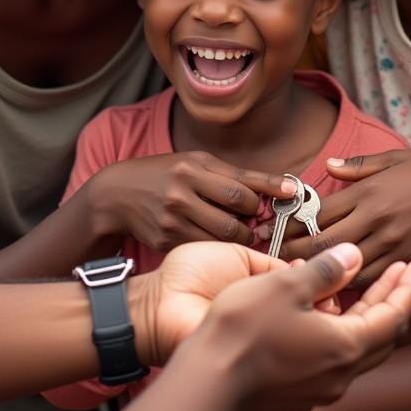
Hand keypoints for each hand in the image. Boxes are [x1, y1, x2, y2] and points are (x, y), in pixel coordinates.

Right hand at [90, 151, 295, 252]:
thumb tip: (279, 187)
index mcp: (192, 168)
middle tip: (259, 219)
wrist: (117, 194)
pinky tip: (219, 240)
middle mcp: (182, 192)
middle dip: (255, 219)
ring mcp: (173, 220)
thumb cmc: (166, 173)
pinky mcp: (167, 242)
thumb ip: (232, 175)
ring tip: (242, 230)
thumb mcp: (195, 162)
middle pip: (236, 215)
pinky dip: (219, 247)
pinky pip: (206, 249)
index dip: (270, 190)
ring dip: (242, 237)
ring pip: (224, 238)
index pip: (241, 185)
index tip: (293, 192)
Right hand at [132, 240, 410, 410]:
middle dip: (392, 298)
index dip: (408, 287)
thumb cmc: (245, 328)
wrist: (207, 379)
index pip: (395, 315)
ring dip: (366, 314)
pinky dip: (342, 329)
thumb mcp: (289, 285)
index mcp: (345, 347)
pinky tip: (325, 311)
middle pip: (381, 333)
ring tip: (361, 284)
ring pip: (357, 348)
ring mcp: (320, 387)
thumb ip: (327, 270)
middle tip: (400, 269)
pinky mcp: (299, 391)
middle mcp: (340, 374)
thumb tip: (354, 255)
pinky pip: (334, 358)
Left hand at [262, 149, 410, 285]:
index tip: (277, 230)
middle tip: (278, 260)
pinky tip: (338, 284)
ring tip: (301, 276)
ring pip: (345, 266)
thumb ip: (358, 167)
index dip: (294, 222)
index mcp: (367, 191)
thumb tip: (327, 165)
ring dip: (322, 272)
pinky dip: (352, 282)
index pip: (319, 211)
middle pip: (324, 242)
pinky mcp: (406, 258)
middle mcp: (375, 217)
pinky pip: (372, 277)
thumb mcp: (395, 159)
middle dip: (298, 253)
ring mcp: (391, 241)